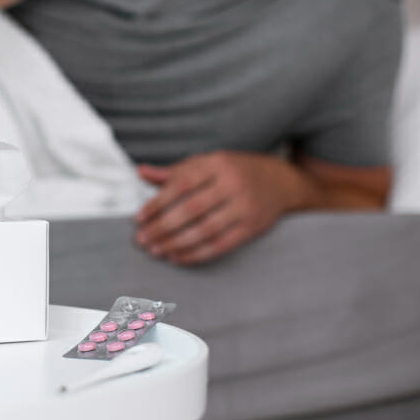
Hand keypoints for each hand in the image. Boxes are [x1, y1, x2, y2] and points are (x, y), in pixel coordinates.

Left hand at [134, 151, 309, 264]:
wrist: (280, 181)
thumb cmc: (234, 171)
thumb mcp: (206, 163)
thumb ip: (174, 171)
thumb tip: (141, 171)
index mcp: (216, 164)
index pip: (181, 184)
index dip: (158, 202)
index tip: (139, 218)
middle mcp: (231, 184)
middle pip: (191, 209)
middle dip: (163, 227)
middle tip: (143, 239)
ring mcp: (244, 206)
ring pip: (205, 230)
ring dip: (176, 243)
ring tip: (156, 250)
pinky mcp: (252, 227)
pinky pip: (221, 244)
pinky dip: (197, 253)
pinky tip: (178, 256)